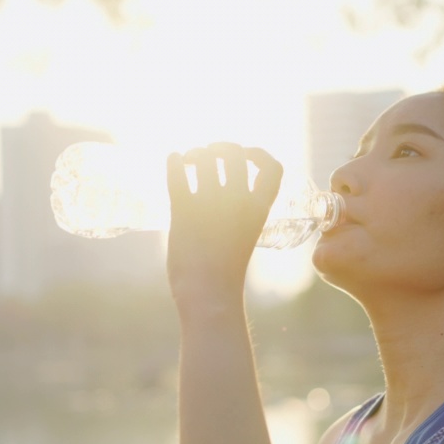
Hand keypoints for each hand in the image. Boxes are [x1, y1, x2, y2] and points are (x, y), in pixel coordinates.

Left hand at [166, 143, 282, 308]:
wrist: (210, 296)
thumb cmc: (225, 271)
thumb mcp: (244, 234)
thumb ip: (238, 212)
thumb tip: (218, 189)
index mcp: (259, 209)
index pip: (272, 167)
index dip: (258, 154)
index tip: (246, 155)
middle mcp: (238, 202)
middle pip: (234, 153)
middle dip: (220, 147)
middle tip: (208, 155)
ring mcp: (211, 205)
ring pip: (203, 159)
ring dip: (194, 153)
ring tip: (187, 161)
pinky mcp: (184, 212)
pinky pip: (177, 175)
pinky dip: (173, 161)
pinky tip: (172, 158)